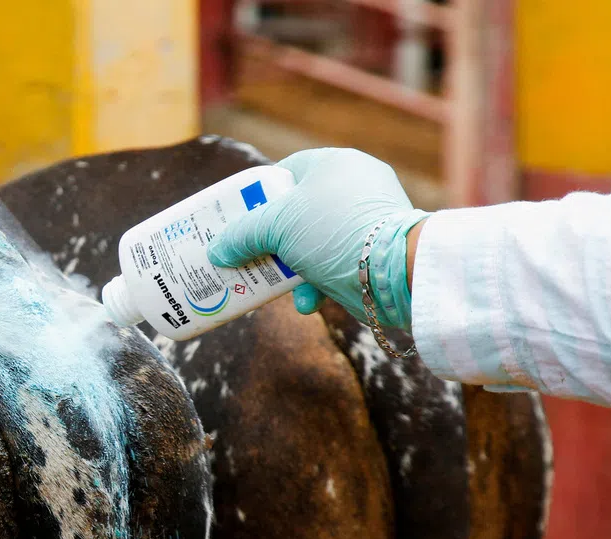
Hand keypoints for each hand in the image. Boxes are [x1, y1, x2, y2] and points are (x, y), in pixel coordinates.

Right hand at [207, 148, 429, 330]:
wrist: (393, 271)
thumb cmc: (332, 232)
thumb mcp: (275, 225)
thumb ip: (241, 235)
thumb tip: (217, 252)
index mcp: (333, 164)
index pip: (286, 172)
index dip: (258, 195)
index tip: (237, 219)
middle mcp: (353, 187)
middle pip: (295, 213)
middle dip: (269, 240)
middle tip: (245, 254)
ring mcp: (365, 222)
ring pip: (312, 244)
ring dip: (289, 269)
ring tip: (270, 286)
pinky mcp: (373, 254)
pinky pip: (334, 266)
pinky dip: (316, 285)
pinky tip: (307, 303)